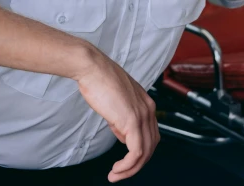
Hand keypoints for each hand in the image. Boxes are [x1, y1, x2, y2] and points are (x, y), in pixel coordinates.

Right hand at [75, 46, 159, 181]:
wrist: (92, 68)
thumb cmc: (99, 80)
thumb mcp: (116, 102)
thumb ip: (122, 119)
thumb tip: (122, 135)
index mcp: (146, 103)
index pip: (151, 134)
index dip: (140, 150)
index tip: (126, 160)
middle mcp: (148, 109)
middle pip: (152, 146)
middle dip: (137, 164)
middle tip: (121, 172)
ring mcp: (142, 116)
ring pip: (145, 152)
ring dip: (131, 169)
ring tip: (116, 175)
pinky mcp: (132, 122)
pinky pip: (136, 152)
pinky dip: (128, 166)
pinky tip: (117, 170)